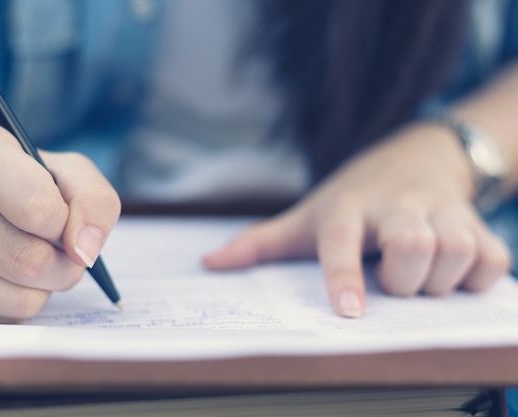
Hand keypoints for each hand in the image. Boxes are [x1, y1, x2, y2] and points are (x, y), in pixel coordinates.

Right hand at [0, 120, 120, 323]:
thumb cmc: (24, 185)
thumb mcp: (68, 173)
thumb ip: (94, 200)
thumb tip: (83, 252)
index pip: (39, 208)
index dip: (66, 223)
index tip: (62, 220)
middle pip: (30, 261)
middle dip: (63, 264)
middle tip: (58, 250)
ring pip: (17, 300)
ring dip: (42, 289)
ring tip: (28, 260)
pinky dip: (15, 309)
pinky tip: (1, 279)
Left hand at [204, 123, 511, 317]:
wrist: (415, 156)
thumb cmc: (352, 198)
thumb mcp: (305, 216)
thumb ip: (260, 242)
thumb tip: (209, 263)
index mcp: (347, 207)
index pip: (342, 239)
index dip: (344, 275)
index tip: (348, 313)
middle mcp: (396, 205)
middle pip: (414, 244)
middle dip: (405, 278)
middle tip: (392, 282)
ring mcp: (441, 210)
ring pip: (458, 251)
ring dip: (441, 279)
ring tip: (419, 276)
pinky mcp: (476, 219)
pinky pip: (493, 259)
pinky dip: (477, 277)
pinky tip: (451, 273)